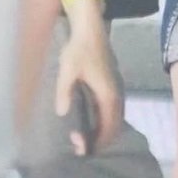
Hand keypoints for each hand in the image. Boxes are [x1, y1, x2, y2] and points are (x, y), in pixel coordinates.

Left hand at [55, 9, 122, 154]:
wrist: (91, 30)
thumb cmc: (79, 50)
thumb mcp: (67, 70)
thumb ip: (64, 92)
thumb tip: (61, 113)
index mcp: (107, 95)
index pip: (107, 127)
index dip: (96, 142)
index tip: (80, 148)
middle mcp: (115, 95)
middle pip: (114, 127)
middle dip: (100, 141)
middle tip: (81, 146)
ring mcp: (115, 90)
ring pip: (115, 120)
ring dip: (103, 132)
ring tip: (85, 138)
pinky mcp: (112, 86)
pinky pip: (113, 112)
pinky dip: (105, 123)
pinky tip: (91, 122)